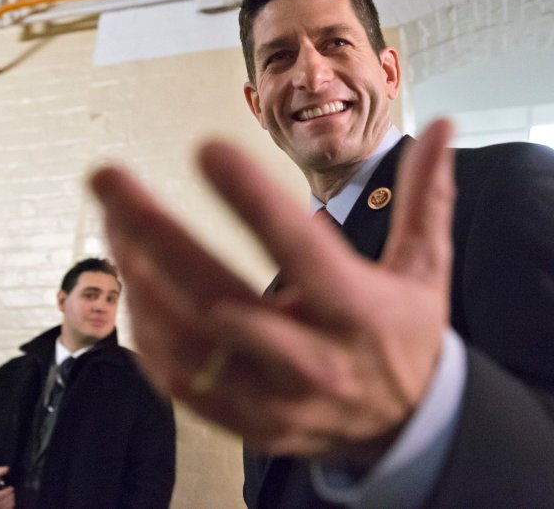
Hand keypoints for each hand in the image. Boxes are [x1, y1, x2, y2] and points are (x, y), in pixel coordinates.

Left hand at [90, 119, 454, 465]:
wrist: (407, 429)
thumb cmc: (408, 334)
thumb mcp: (427, 269)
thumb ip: (426, 198)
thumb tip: (445, 125)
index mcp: (357, 310)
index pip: (300, 250)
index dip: (253, 202)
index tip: (207, 149)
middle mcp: (311, 358)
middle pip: (218, 294)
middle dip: (155, 232)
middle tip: (108, 175)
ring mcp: (274, 397)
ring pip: (188, 342)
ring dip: (141, 278)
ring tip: (115, 219)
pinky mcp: (249, 422)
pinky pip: (182, 382)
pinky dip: (149, 334)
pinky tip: (133, 282)